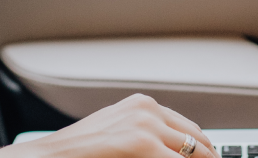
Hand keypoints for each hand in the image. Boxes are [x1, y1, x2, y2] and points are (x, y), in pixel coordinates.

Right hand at [0, 94, 216, 157]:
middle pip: (196, 138)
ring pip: (193, 151)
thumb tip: (170, 152)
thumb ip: (145, 138)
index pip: (187, 128)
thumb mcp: (117, 136)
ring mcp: (146, 123)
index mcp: (143, 104)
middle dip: (207, 157)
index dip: (203, 150)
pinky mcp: (142, 143)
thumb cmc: (77, 152)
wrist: (49, 157)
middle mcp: (148, 108)